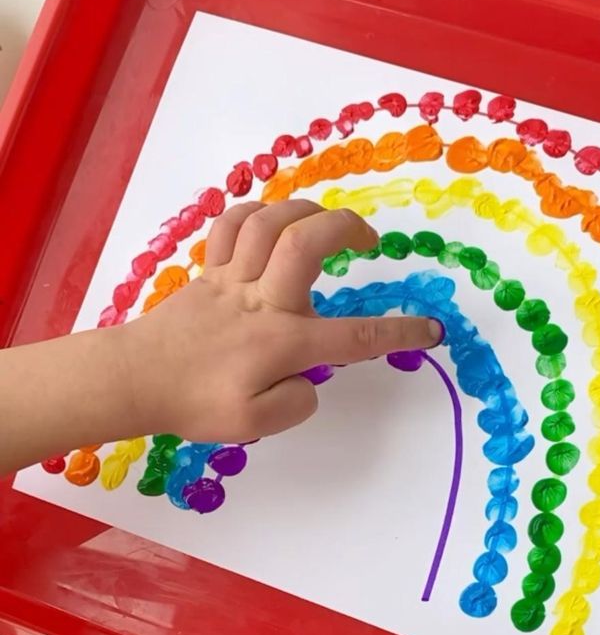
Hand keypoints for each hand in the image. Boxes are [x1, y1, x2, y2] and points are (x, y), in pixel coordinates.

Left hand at [123, 200, 442, 442]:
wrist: (134, 379)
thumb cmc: (193, 404)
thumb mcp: (254, 424)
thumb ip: (295, 403)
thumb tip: (308, 379)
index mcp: (281, 342)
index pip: (354, 337)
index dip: (399, 332)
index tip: (431, 329)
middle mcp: (261, 301)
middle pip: (306, 242)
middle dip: (347, 229)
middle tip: (368, 241)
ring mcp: (231, 280)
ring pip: (270, 220)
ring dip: (306, 211)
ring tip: (326, 223)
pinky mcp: (208, 272)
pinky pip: (232, 225)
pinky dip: (257, 213)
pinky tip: (272, 223)